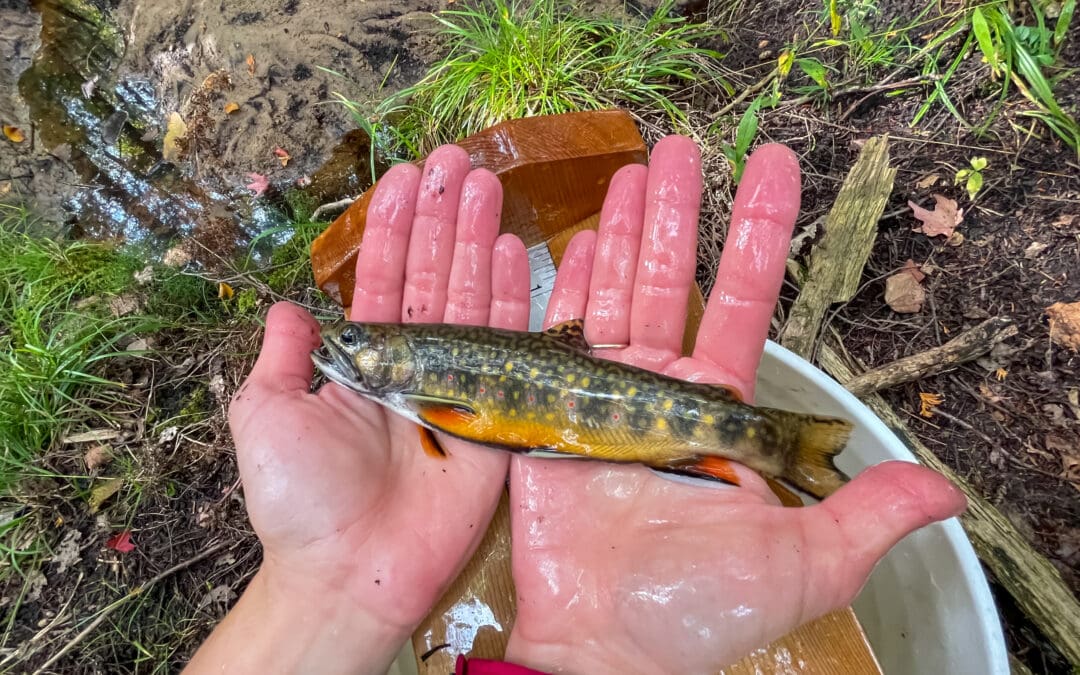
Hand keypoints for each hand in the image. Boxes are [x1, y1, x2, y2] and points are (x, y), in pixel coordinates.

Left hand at [188, 146, 529, 673]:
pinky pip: (508, 351)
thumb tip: (285, 304)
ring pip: (470, 300)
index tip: (405, 175)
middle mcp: (414, 362)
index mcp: (363, 359)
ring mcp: (457, 385)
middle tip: (459, 162)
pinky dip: (512, 301)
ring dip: (478, 242)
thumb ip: (282, 357)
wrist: (349, 573)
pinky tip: (516, 254)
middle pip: (431, 276)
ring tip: (488, 186)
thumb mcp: (265, 416)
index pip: (382, 277)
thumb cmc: (299, 502)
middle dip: (443, 217)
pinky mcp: (494, 417)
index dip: (392, 226)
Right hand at [504, 137, 966, 673]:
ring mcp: (603, 395)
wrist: (603, 644)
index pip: (746, 302)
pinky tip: (569, 236)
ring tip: (631, 167)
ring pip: (618, 294)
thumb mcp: (801, 565)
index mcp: (721, 413)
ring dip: (623, 231)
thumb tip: (948, 492)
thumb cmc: (697, 611)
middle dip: (679, 212)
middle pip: (675, 280)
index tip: (768, 170)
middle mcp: (663, 392)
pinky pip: (556, 334)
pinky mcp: (549, 410)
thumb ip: (864, 517)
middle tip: (682, 144)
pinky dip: (564, 285)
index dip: (759, 235)